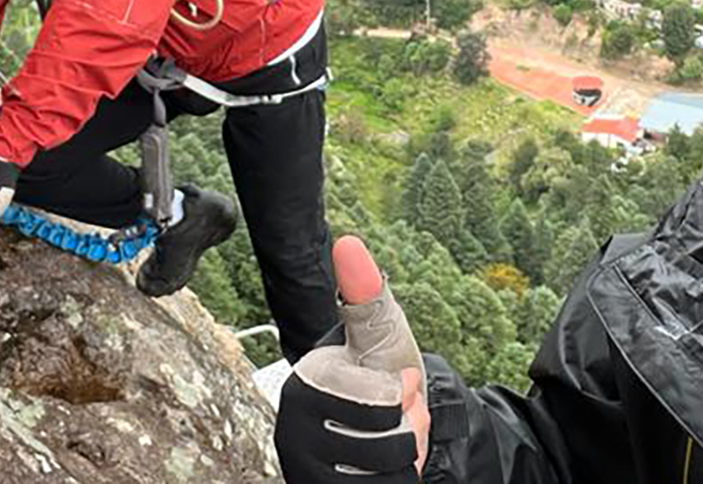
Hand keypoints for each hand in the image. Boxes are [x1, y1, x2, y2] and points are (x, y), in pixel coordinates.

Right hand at [275, 236, 429, 482]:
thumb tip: (347, 242)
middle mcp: (292, 433)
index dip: (403, 395)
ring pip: (387, 476)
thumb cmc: (384, 370)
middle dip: (410, 429)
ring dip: (406, 456)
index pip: (380, 405)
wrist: (392, 423)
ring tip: (394, 439)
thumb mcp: (382, 331)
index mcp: (303, 386)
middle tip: (397, 415)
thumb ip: (367, 293)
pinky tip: (387, 467)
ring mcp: (305, 471)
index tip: (396, 384)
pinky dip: (398, 480)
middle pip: (386, 445)